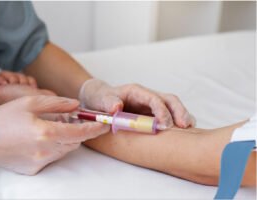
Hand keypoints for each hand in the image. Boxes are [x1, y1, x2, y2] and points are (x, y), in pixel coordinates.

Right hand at [0, 95, 108, 174]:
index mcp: (46, 132)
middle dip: (78, 131)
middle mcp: (46, 150)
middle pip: (75, 142)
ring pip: (65, 150)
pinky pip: (53, 157)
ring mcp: (40, 162)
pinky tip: (40, 139)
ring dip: (66, 138)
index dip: (95, 128)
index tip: (106, 124)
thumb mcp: (30, 103)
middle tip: (71, 120)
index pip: (80, 132)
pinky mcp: (34, 169)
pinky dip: (54, 147)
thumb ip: (57, 103)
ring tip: (52, 127)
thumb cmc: (3, 119)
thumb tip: (76, 105)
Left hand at [79, 79, 194, 129]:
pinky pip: (169, 114)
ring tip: (189, 129)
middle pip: (169, 100)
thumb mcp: (100, 99)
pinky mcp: (152, 113)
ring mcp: (151, 104)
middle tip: (185, 126)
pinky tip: (182, 132)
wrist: (98, 98)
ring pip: (172, 106)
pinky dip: (177, 121)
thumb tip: (117, 107)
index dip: (161, 110)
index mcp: (136, 91)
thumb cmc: (100, 98)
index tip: (164, 125)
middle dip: (179, 111)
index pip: (154, 99)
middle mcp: (147, 96)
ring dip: (182, 116)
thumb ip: (108, 102)